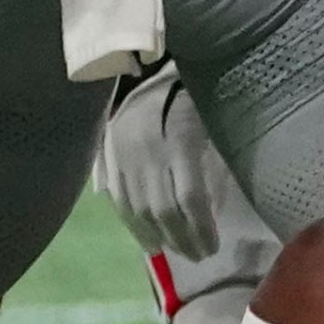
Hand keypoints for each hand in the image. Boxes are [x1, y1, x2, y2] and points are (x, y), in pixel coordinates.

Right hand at [94, 61, 227, 261]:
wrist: (148, 68)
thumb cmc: (192, 96)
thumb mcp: (210, 122)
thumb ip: (211, 163)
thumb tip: (213, 209)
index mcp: (179, 137)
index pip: (189, 196)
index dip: (202, 227)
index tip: (214, 245)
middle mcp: (147, 149)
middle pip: (163, 209)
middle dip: (183, 238)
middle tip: (200, 255)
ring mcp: (124, 155)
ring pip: (140, 210)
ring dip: (161, 238)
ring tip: (179, 252)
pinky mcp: (109, 159)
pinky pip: (121, 202)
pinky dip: (136, 227)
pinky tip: (151, 244)